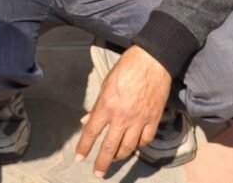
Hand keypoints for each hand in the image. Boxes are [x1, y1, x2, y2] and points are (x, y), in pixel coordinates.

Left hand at [75, 45, 171, 175]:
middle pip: (110, 146)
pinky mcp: (153, 120)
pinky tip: (134, 144)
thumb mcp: (106, 84)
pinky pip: (145, 140)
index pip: (92, 131)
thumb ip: (97, 106)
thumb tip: (86, 121)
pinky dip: (138, 145)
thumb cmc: (126, 68)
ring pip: (128, 147)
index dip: (84, 147)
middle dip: (102, 162)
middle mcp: (122, 116)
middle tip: (98, 173)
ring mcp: (139, 120)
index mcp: (107, 105)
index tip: (80, 158)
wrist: (153, 61)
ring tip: (114, 159)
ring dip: (120, 156)